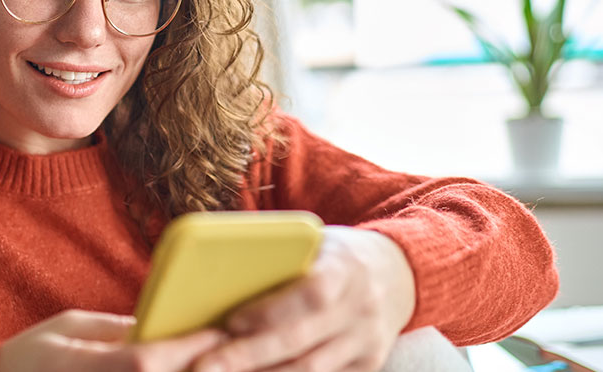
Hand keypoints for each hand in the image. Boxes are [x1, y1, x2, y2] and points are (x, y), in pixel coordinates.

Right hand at [0, 309, 225, 371]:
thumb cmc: (33, 356)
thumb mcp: (69, 327)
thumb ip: (116, 329)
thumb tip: (163, 323)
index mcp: (83, 368)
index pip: (146, 361)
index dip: (188, 346)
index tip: (222, 328)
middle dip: (212, 369)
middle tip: (248, 352)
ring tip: (239, 367)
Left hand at [193, 226, 415, 371]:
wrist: (397, 273)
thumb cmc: (336, 254)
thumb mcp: (315, 243)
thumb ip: (280, 258)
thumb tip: (219, 275)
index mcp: (345, 268)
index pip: (311, 294)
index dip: (271, 310)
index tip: (231, 321)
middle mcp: (361, 309)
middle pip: (301, 341)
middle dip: (248, 356)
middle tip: (204, 366)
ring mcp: (367, 342)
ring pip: (310, 370)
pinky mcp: (368, 365)